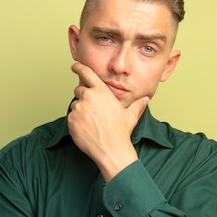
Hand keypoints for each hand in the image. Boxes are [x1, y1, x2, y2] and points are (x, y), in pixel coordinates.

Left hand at [67, 62, 148, 181]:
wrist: (111, 150)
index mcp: (101, 92)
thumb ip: (137, 105)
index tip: (74, 66)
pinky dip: (76, 122)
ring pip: (75, 105)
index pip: (86, 73)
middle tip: (92, 110)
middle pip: (79, 90)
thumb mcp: (130, 116)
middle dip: (83, 97)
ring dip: (80, 111)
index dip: (79, 68)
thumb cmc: (120, 133)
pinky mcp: (71, 120)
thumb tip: (145, 99)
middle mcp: (88, 97)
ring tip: (92, 123)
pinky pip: (70, 117)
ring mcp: (78, 108)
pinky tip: (86, 129)